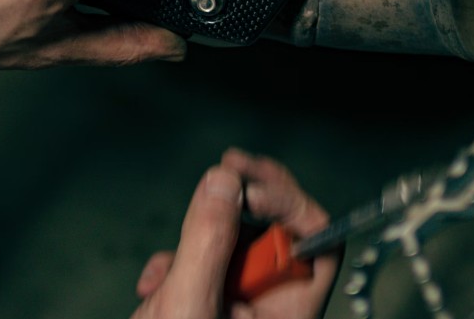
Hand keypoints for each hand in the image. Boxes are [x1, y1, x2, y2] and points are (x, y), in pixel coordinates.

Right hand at [131, 148, 338, 318]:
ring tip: (167, 269)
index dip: (291, 205)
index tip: (249, 184)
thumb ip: (207, 241)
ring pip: (234, 247)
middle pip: (277, 235)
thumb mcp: (188, 305)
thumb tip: (224, 181)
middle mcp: (271, 312)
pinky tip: (154, 285)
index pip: (318, 244)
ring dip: (195, 241)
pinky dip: (174, 265)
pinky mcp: (208, 306)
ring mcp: (239, 310)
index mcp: (288, 317)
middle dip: (241, 208)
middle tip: (224, 169)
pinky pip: (203, 266)